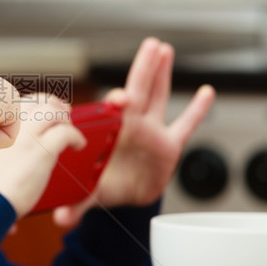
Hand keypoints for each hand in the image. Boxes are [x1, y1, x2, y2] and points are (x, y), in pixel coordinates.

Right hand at [0, 93, 85, 216]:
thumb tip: (9, 149)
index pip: (20, 102)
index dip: (35, 104)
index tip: (44, 108)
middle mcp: (11, 123)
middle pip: (38, 101)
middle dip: (53, 104)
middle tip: (64, 112)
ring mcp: (27, 134)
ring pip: (53, 111)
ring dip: (64, 118)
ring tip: (70, 128)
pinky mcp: (43, 149)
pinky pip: (66, 132)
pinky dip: (76, 136)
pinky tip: (78, 144)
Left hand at [53, 37, 214, 226]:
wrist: (124, 195)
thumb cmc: (105, 184)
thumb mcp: (91, 193)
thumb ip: (77, 204)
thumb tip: (60, 220)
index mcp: (112, 133)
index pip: (114, 113)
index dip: (117, 103)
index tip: (122, 99)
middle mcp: (131, 127)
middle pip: (139, 92)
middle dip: (144, 68)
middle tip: (150, 45)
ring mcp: (152, 132)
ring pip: (159, 97)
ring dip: (163, 74)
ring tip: (164, 49)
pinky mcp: (170, 146)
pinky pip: (186, 125)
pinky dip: (197, 110)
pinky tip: (206, 93)